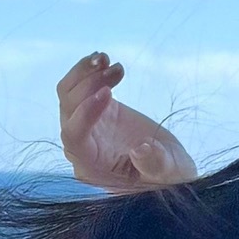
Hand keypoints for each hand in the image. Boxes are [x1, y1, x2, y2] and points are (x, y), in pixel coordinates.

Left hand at [57, 53, 195, 190]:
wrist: (169, 169)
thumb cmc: (169, 179)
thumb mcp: (170, 175)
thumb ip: (155, 165)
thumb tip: (140, 150)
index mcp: (92, 167)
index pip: (75, 137)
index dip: (85, 113)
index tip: (108, 92)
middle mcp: (82, 147)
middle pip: (68, 111)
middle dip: (88, 85)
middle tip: (117, 69)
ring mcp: (87, 126)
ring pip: (68, 94)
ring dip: (84, 73)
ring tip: (107, 59)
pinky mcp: (96, 110)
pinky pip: (79, 88)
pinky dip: (89, 72)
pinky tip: (106, 61)